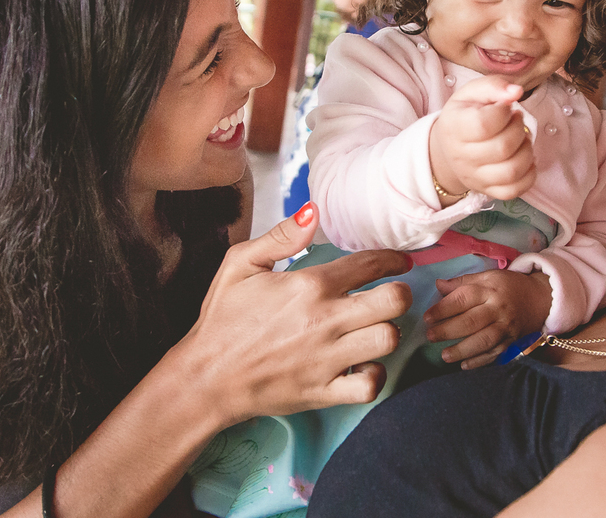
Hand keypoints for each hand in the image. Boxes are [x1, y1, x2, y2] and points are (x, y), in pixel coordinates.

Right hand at [176, 204, 413, 425]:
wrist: (205, 377)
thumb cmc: (222, 319)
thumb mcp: (239, 265)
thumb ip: (280, 237)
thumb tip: (313, 213)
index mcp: (309, 286)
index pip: (370, 265)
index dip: (392, 259)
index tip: (399, 263)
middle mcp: (324, 321)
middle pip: (395, 301)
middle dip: (400, 294)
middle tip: (391, 295)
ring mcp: (327, 359)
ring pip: (388, 340)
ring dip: (388, 332)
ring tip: (374, 328)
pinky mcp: (324, 392)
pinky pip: (371, 385)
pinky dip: (374, 376)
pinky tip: (363, 364)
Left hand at [423, 269, 552, 369]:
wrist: (540, 298)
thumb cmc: (508, 286)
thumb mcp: (488, 277)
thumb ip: (463, 282)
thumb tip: (438, 285)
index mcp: (489, 289)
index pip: (463, 298)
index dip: (443, 309)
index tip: (427, 317)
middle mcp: (498, 309)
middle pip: (471, 321)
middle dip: (448, 330)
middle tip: (430, 336)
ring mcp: (506, 327)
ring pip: (483, 341)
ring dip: (462, 350)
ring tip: (444, 356)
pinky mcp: (512, 341)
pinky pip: (495, 354)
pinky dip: (479, 361)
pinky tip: (464, 366)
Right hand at [429, 76, 535, 201]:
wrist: (450, 147)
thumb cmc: (466, 115)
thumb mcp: (473, 93)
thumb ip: (494, 86)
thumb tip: (516, 92)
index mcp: (454, 127)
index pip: (484, 124)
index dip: (504, 112)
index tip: (506, 107)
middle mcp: (461, 157)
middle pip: (502, 148)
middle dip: (519, 129)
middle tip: (516, 120)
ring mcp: (474, 177)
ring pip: (511, 171)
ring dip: (526, 151)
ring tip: (522, 139)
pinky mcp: (488, 191)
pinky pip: (514, 190)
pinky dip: (528, 174)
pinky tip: (525, 158)